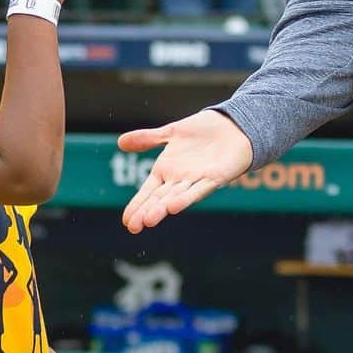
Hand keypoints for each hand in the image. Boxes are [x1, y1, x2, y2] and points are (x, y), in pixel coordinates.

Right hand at [119, 110, 253, 232]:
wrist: (232, 126)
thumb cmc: (203, 131)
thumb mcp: (171, 132)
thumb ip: (147, 138)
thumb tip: (120, 142)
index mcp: (166, 170)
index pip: (148, 191)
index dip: (137, 205)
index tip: (126, 221)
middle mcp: (179, 179)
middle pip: (159, 198)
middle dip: (146, 212)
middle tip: (133, 226)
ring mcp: (196, 180)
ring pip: (176, 197)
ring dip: (163, 208)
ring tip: (149, 220)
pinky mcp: (214, 178)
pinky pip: (199, 190)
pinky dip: (186, 198)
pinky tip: (174, 207)